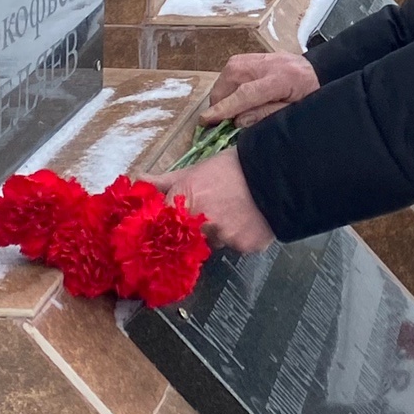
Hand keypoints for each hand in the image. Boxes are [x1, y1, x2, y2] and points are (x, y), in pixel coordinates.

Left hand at [144, 149, 274, 253]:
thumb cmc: (232, 167)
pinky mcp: (246, 247)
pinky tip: (251, 219)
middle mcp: (201, 224)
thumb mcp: (195, 170)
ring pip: (216, 242)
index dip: (170, 225)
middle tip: (215, 208)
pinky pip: (238, 246)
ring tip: (237, 210)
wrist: (276, 170)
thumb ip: (165, 181)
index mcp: (184, 203)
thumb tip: (137, 179)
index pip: (163, 227)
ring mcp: (225, 238)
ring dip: (222, 232)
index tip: (177, 221)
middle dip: (198, 227)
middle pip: (190, 238)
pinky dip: (242, 236)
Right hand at [202, 51, 319, 129]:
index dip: (224, 108)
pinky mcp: (251, 56)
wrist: (316, 70)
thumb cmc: (307, 94)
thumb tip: (237, 121)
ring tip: (226, 110)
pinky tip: (232, 97)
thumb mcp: (292, 111)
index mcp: (280, 79)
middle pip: (231, 80)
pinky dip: (226, 85)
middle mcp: (265, 64)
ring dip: (221, 94)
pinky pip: (230, 70)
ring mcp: (257, 57)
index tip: (206, 120)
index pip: (246, 94)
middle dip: (219, 102)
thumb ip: (265, 115)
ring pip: (226, 74)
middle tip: (219, 120)